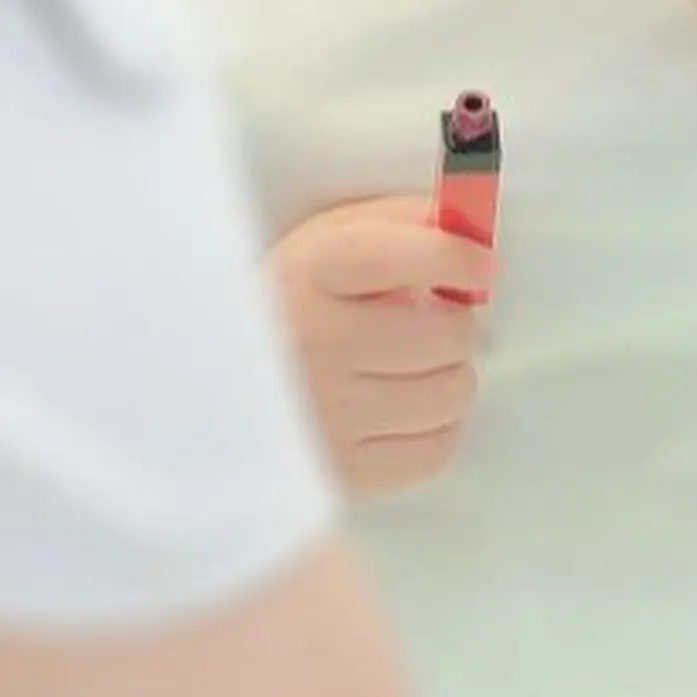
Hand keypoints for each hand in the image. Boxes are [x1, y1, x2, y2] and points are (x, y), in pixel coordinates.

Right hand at [267, 196, 495, 500]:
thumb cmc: (287, 310)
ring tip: (410, 368)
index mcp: (303, 275)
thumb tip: (469, 224)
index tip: (482, 264)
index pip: (392, 255)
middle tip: (430, 323)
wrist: (215, 395)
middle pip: (444, 333)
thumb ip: (396, 222)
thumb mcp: (322, 244)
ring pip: (452, 393)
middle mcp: (311, 345)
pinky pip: (437, 450)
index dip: (451, 256)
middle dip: (453, 324)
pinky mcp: (342, 474)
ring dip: (448, 376)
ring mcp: (326, 416)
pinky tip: (403, 409)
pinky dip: (436, 428)